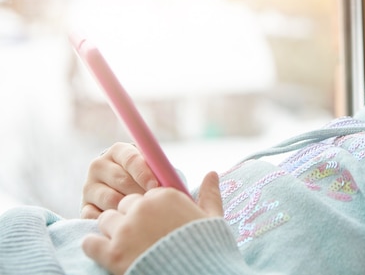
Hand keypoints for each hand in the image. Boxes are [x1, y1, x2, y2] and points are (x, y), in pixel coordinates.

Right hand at [81, 142, 158, 218]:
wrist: (129, 191)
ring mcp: (89, 186)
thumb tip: (168, 181)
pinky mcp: (84, 206)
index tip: (155, 185)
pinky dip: (112, 221)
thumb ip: (158, 170)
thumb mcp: (153, 169)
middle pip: (121, 180)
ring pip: (110, 199)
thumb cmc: (147, 179)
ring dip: (128, 208)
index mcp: (118, 151)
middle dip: (140, 192)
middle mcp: (99, 165)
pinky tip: (126, 224)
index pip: (130, 159)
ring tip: (144, 215)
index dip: (144, 172)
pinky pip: (97, 216)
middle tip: (153, 203)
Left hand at [82, 171, 222, 274]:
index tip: (153, 222)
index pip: (144, 194)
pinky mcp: (112, 253)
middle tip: (138, 236)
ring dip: (112, 231)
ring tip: (124, 245)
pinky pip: (90, 242)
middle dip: (128, 218)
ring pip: (105, 220)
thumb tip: (212, 173)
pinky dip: (94, 247)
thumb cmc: (206, 247)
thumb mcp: (212, 218)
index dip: (147, 208)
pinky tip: (105, 252)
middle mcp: (142, 208)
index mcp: (164, 196)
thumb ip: (209, 194)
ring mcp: (126, 230)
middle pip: (122, 205)